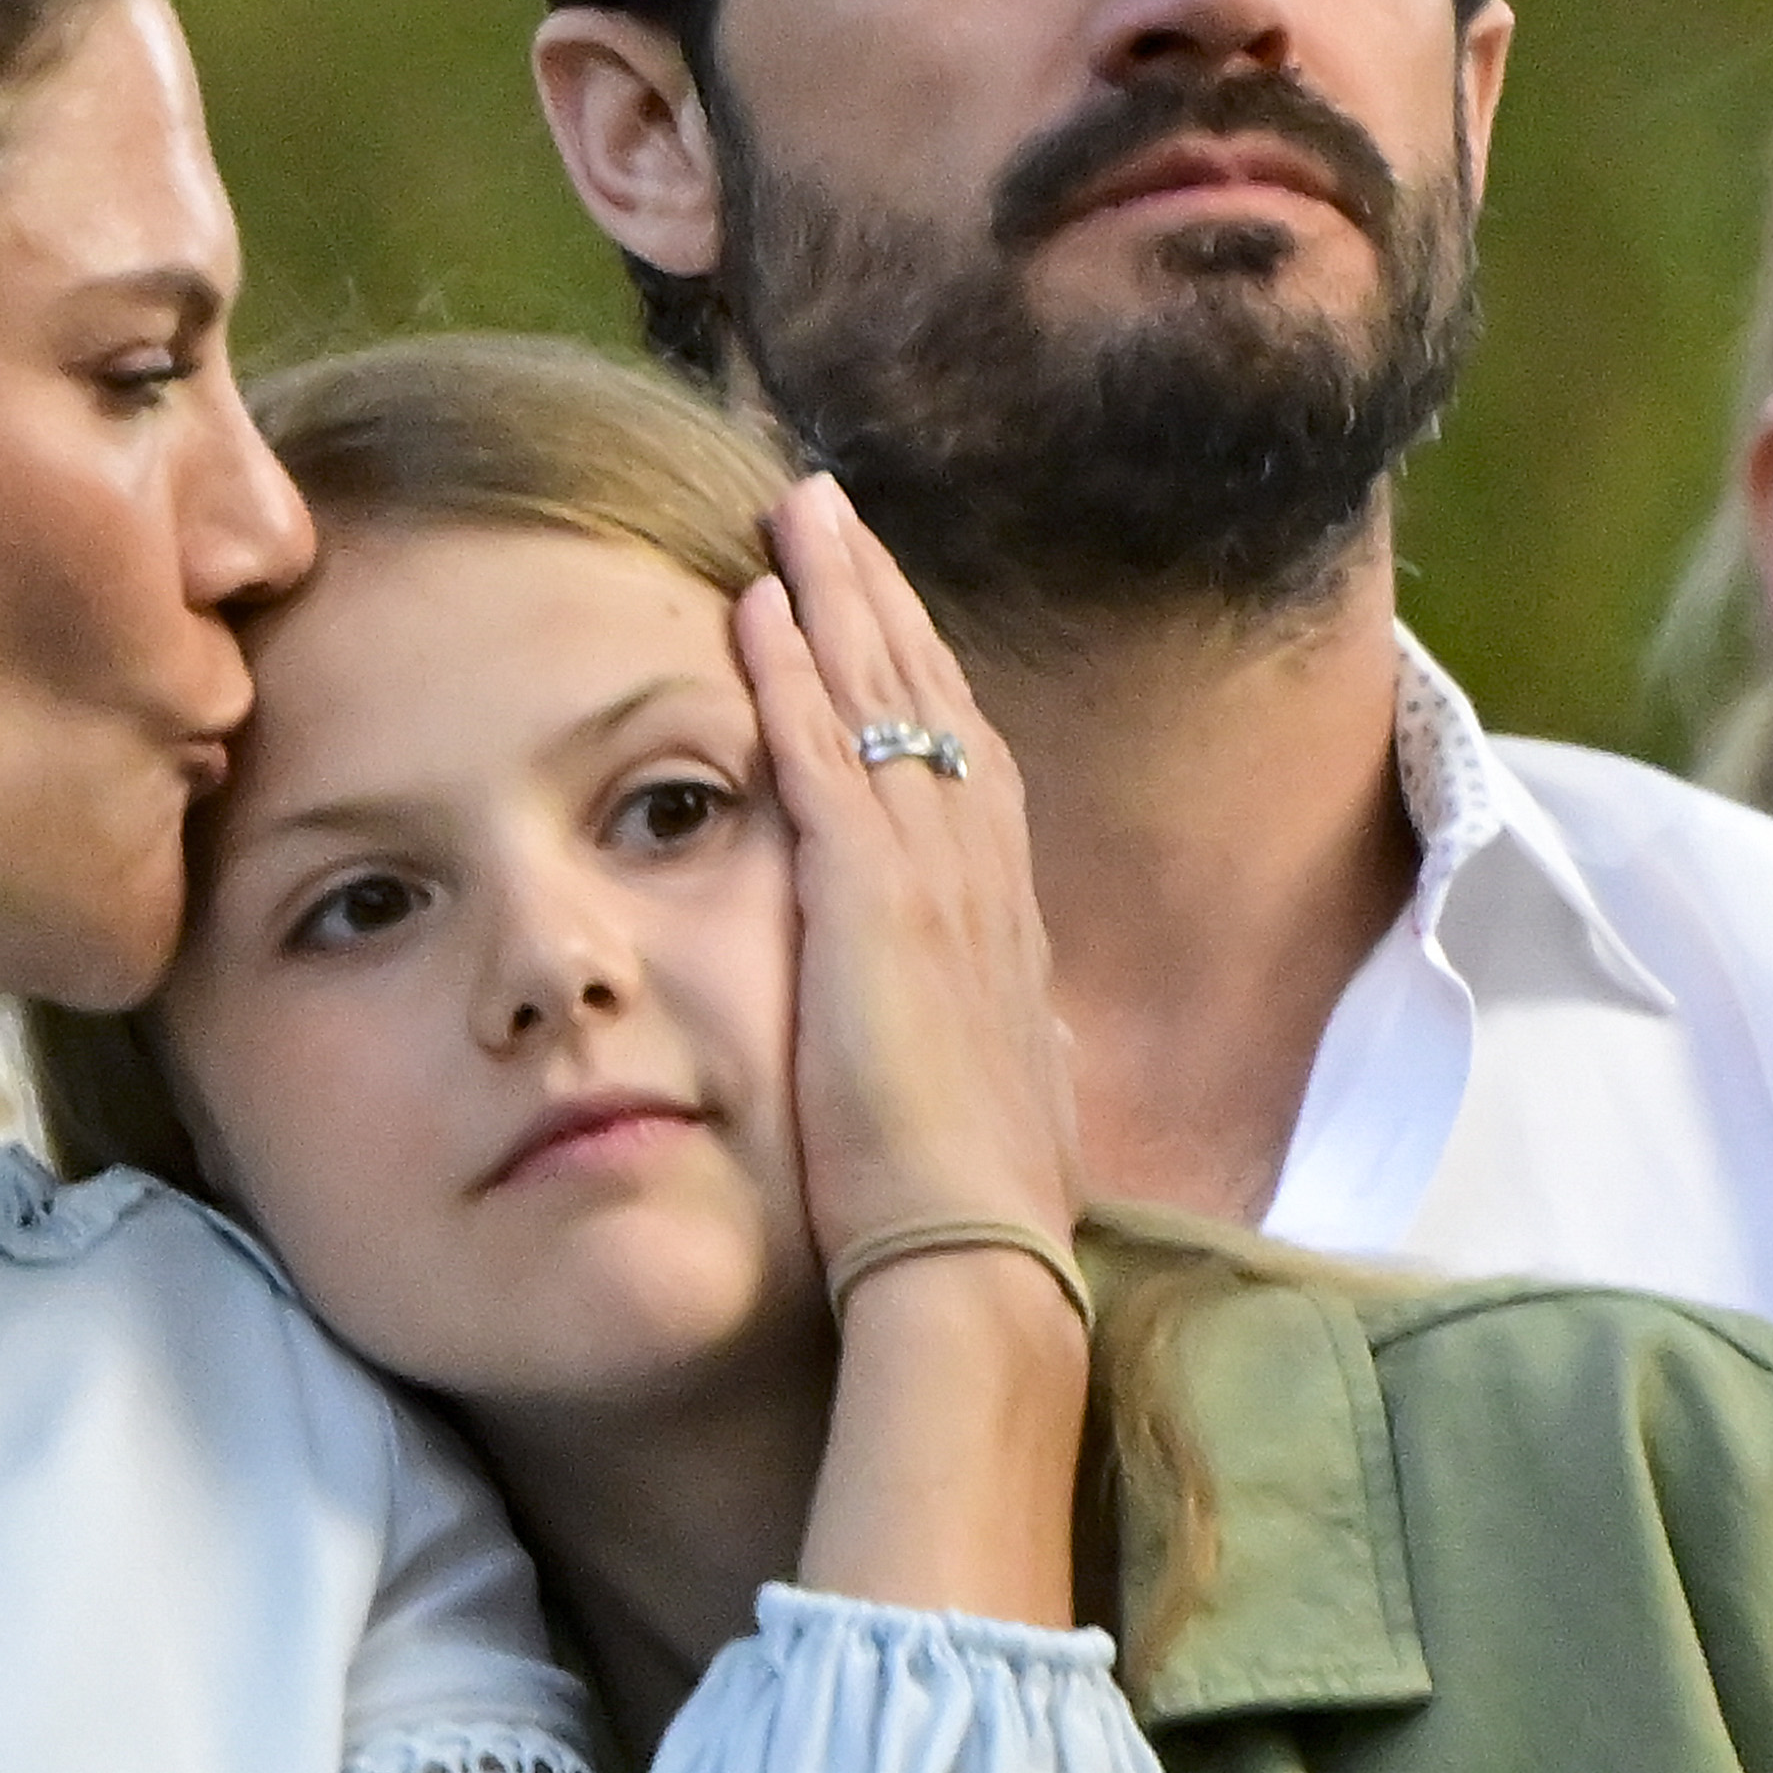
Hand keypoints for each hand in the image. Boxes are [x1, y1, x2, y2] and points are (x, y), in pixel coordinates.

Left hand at [739, 475, 1074, 1287]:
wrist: (975, 1268)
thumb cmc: (972, 1221)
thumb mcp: (990, 1111)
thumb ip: (989, 1052)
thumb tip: (1015, 1048)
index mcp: (1004, 930)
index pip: (962, 765)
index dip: (921, 675)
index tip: (885, 608)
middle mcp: (982, 884)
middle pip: (931, 696)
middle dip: (882, 593)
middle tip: (831, 503)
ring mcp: (932, 887)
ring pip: (882, 698)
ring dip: (839, 593)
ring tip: (794, 505)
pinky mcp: (870, 910)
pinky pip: (823, 758)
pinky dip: (791, 673)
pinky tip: (756, 604)